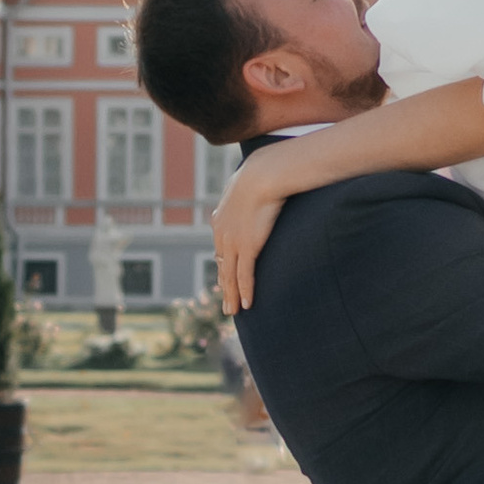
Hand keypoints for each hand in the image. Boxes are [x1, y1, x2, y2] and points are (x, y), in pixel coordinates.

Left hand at [213, 151, 300, 315]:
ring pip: (229, 275)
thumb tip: (261, 184)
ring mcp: (233, 242)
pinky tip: (246, 304)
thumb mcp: (249, 181)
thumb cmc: (262, 172)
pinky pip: (244, 275)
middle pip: (221, 266)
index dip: (223, 265)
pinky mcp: (247, 247)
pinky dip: (244, 291)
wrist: (262, 174)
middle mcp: (222, 234)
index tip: (225, 277)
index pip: (220, 249)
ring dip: (231, 295)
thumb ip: (250, 190)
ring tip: (233, 311)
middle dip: (224, 286)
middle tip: (226, 303)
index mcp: (221, 218)